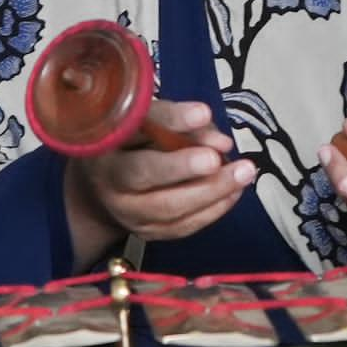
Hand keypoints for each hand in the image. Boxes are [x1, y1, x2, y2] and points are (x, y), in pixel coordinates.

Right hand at [71, 98, 253, 250]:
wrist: (104, 181)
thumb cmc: (128, 139)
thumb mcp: (142, 118)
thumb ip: (175, 120)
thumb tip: (220, 140)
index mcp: (103, 152)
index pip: (135, 141)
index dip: (170, 126)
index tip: (202, 113)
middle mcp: (112, 189)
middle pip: (151, 183)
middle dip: (194, 172)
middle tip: (231, 161)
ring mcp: (131, 216)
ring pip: (172, 210)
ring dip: (213, 192)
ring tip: (244, 173)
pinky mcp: (150, 233)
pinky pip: (184, 226)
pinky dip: (213, 209)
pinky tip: (233, 192)